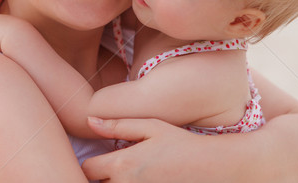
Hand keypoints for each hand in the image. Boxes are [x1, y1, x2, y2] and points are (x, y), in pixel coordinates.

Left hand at [82, 117, 219, 182]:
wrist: (210, 166)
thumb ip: (118, 125)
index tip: (103, 159)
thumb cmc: (180, 143)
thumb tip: (89, 120)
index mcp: (123, 165)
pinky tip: (142, 180)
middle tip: (116, 168)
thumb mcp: (151, 126)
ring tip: (130, 174)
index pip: (87, 169)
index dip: (92, 163)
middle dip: (102, 177)